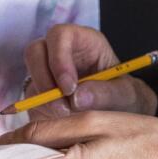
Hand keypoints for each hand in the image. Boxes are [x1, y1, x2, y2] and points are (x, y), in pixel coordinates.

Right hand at [23, 24, 155, 118]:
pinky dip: (41, 111)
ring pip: (31, 76)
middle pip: (36, 51)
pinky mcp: (40, 94)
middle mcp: (61, 53)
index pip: (61, 35)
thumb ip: (106, 93)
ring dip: (42, 98)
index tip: (68, 87)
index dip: (59, 57)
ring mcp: (47, 73)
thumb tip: (77, 96)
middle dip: (44, 79)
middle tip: (63, 106)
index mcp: (84, 42)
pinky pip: (30, 99)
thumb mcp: (127, 95)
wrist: (122, 117)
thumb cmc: (127, 98)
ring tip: (66, 116)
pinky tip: (60, 123)